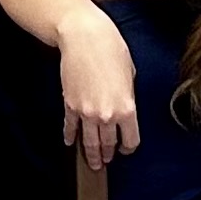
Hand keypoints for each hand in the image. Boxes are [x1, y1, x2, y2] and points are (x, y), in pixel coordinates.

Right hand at [56, 3, 139, 172]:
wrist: (84, 37)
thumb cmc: (110, 48)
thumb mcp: (130, 73)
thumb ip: (127, 94)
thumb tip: (124, 102)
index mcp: (126, 108)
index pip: (130, 139)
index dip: (128, 147)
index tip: (126, 148)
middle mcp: (106, 115)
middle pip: (108, 143)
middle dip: (108, 154)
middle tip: (106, 161)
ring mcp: (86, 112)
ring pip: (89, 141)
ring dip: (91, 153)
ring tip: (92, 162)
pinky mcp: (70, 104)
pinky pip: (70, 126)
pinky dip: (70, 136)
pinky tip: (70, 142)